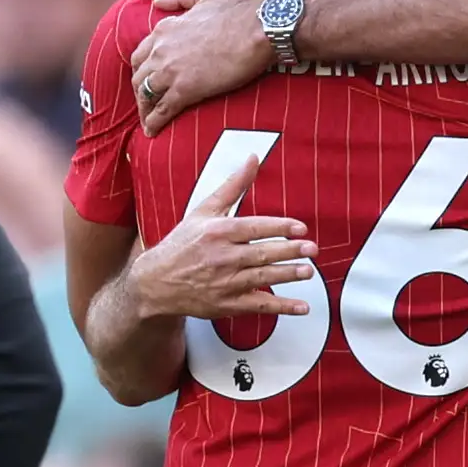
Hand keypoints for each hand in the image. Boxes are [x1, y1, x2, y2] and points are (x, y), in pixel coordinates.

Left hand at [130, 0, 270, 135]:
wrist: (257, 29)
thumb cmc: (237, 11)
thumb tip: (159, 1)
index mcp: (165, 29)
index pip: (141, 54)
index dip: (142, 70)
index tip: (147, 79)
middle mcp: (161, 50)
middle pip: (139, 77)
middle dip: (140, 92)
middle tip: (147, 103)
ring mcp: (171, 72)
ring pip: (146, 96)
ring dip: (145, 110)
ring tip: (148, 121)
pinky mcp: (185, 90)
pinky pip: (161, 111)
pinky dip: (153, 123)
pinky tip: (153, 131)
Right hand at [131, 155, 315, 319]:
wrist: (155, 282)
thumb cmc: (182, 243)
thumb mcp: (203, 211)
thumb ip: (233, 187)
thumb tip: (254, 159)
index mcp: (217, 232)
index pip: (254, 227)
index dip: (279, 227)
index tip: (300, 228)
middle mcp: (221, 257)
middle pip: (261, 253)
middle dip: (289, 251)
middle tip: (311, 249)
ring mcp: (224, 282)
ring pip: (261, 278)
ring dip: (287, 275)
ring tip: (308, 271)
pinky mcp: (226, 304)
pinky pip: (258, 306)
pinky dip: (281, 307)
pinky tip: (301, 307)